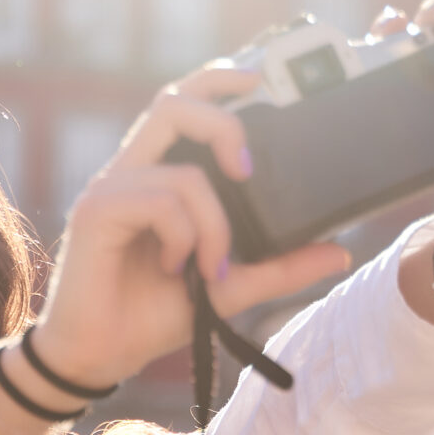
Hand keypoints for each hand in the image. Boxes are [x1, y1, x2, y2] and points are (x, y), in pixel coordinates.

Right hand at [29, 66, 350, 390]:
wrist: (99, 356)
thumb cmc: (150, 316)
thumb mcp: (227, 288)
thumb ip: (278, 267)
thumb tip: (338, 252)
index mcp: (158, 176)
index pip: (185, 105)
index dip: (217, 80)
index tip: (261, 78)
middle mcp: (133, 172)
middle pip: (173, 102)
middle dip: (222, 121)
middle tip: (248, 169)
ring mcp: (111, 189)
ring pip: (185, 173)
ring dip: (215, 224)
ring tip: (212, 267)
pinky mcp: (96, 211)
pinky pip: (161, 202)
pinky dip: (184, 238)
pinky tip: (176, 269)